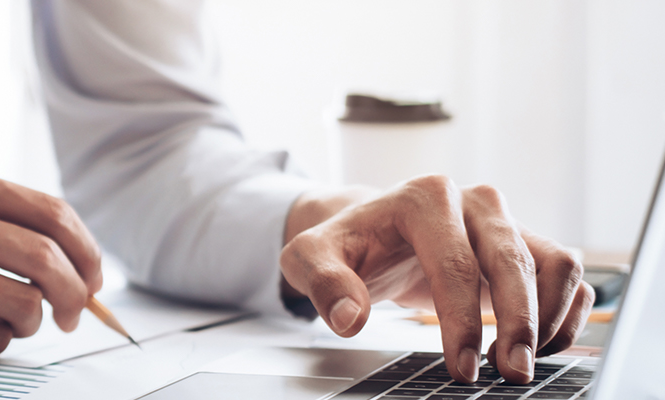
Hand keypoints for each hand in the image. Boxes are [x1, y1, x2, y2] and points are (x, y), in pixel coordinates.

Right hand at [0, 165, 102, 357]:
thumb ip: (13, 223)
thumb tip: (88, 268)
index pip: (53, 214)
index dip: (87, 251)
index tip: (93, 276)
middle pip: (48, 261)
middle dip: (77, 295)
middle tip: (75, 313)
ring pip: (28, 306)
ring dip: (33, 322)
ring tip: (13, 318)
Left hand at [280, 175, 593, 383]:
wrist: (373, 230)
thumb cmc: (348, 244)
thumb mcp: (311, 258)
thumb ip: (322, 283)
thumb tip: (348, 318)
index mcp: (423, 198)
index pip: (455, 264)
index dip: (463, 320)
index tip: (462, 367)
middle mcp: (474, 202)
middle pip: (513, 262)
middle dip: (518, 323)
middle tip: (510, 373)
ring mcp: (505, 220)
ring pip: (555, 263)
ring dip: (549, 317)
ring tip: (522, 361)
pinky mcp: (526, 242)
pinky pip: (565, 272)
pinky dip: (564, 310)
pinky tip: (539, 345)